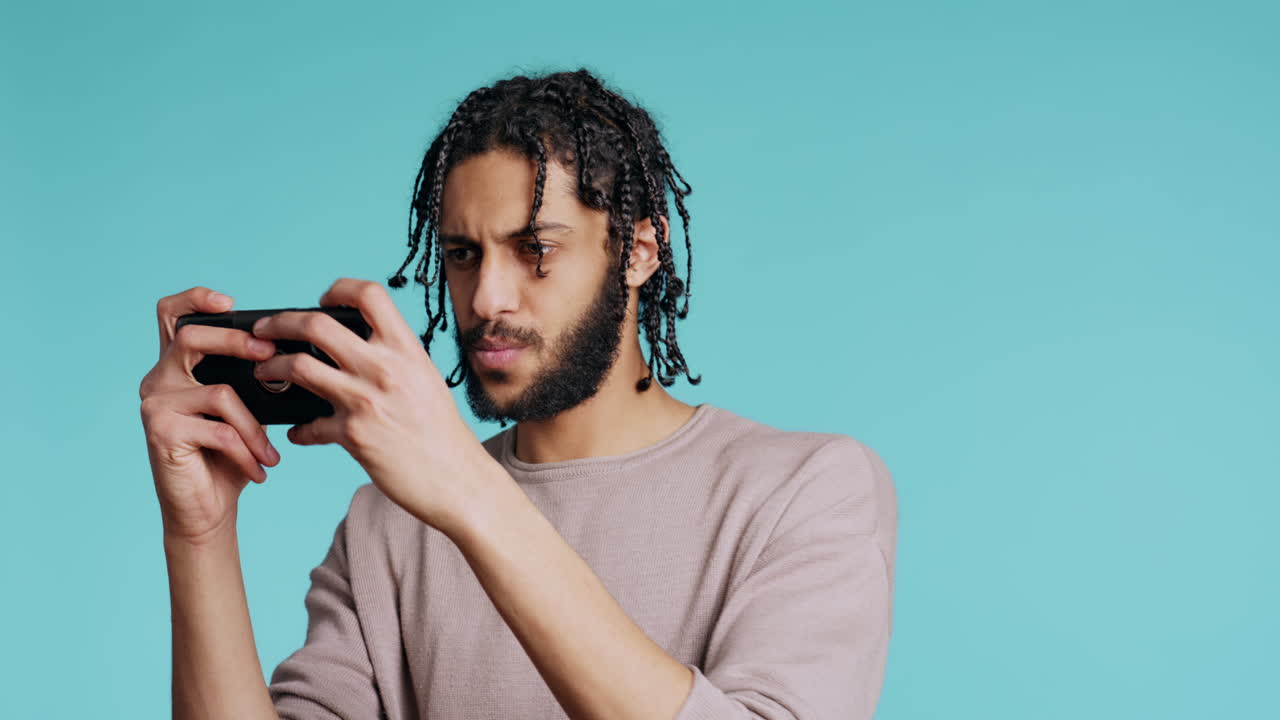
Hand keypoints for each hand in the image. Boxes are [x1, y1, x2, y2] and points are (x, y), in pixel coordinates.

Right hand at [139, 287, 281, 544]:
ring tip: (269, 454)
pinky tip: (258, 469)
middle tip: (271, 356)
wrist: (205, 510)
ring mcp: (155, 404)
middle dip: (237, 342)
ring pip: (220, 393)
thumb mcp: (245, 412)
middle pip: (193, 337)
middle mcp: (158, 379)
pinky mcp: (160, 431)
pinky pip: (219, 431)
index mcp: (177, 367)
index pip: (172, 315)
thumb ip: (252, 382)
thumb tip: (291, 360)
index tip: (230, 301)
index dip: (196, 298)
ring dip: (255, 428)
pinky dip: (246, 451)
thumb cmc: (227, 458)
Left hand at [249, 278, 500, 535]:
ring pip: (298, 367)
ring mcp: (366, 400)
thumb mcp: (425, 380)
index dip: (338, 289)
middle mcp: (385, 368)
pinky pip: (308, 425)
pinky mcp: (353, 436)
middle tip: (265, 330)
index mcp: (406, 349)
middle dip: (281, 322)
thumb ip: (394, 358)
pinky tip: (298, 432)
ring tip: (265, 373)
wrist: (457, 479)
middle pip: (316, 324)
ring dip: (271, 368)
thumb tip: (360, 344)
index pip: (368, 294)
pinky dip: (298, 429)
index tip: (322, 301)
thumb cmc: (443, 432)